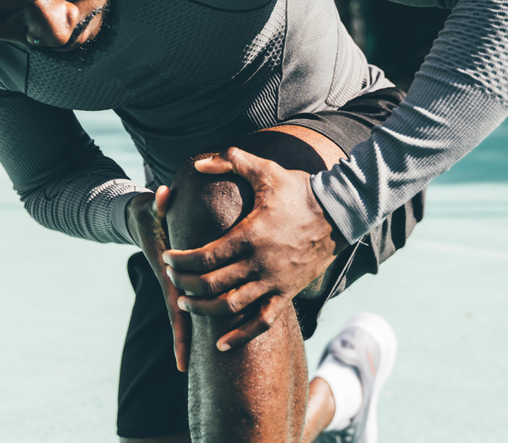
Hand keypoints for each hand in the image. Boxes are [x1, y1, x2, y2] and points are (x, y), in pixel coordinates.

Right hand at [126, 186, 191, 371]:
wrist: (138, 215)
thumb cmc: (148, 213)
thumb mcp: (151, 207)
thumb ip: (159, 202)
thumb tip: (163, 195)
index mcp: (169, 276)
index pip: (177, 311)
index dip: (182, 336)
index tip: (184, 363)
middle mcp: (173, 284)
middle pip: (184, 320)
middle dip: (188, 344)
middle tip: (193, 372)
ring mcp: (177, 282)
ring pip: (190, 313)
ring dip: (195, 334)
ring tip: (206, 358)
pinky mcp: (183, 277)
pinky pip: (194, 300)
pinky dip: (201, 313)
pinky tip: (213, 326)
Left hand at [162, 147, 345, 352]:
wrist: (340, 213)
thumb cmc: (299, 190)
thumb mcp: (265, 169)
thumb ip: (230, 161)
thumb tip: (198, 163)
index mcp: (249, 237)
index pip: (205, 258)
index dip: (181, 262)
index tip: (167, 260)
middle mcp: (259, 264)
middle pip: (212, 284)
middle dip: (186, 284)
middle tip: (172, 279)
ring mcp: (273, 282)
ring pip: (230, 307)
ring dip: (203, 309)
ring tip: (186, 305)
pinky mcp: (287, 294)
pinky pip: (261, 323)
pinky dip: (240, 336)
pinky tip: (220, 345)